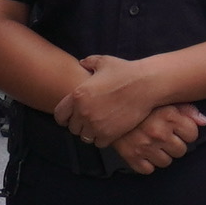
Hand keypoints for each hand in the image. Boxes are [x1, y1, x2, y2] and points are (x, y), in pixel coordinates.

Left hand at [55, 54, 180, 151]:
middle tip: (89, 119)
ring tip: (98, 126)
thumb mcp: (103, 62)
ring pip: (84, 137)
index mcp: (77, 95)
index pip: (59, 115)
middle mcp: (83, 112)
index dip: (64, 117)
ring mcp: (96, 125)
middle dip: (79, 124)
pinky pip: (98, 143)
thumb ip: (88, 62)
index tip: (71, 117)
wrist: (145, 84)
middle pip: (72, 128)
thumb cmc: (125, 71)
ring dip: (90, 132)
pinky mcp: (109, 134)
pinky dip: (102, 138)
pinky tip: (108, 130)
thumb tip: (82, 63)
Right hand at [109, 106, 205, 173]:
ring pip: (166, 162)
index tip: (177, 128)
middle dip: (174, 144)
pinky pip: (148, 169)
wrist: (107, 107)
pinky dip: (147, 163)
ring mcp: (145, 146)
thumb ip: (187, 109)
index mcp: (169, 116)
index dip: (186, 132)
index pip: (192, 135)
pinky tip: (144, 151)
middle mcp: (159, 132)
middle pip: (181, 151)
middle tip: (163, 136)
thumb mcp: (165, 100)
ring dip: (162, 154)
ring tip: (153, 143)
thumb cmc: (139, 103)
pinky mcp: (132, 157)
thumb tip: (204, 121)